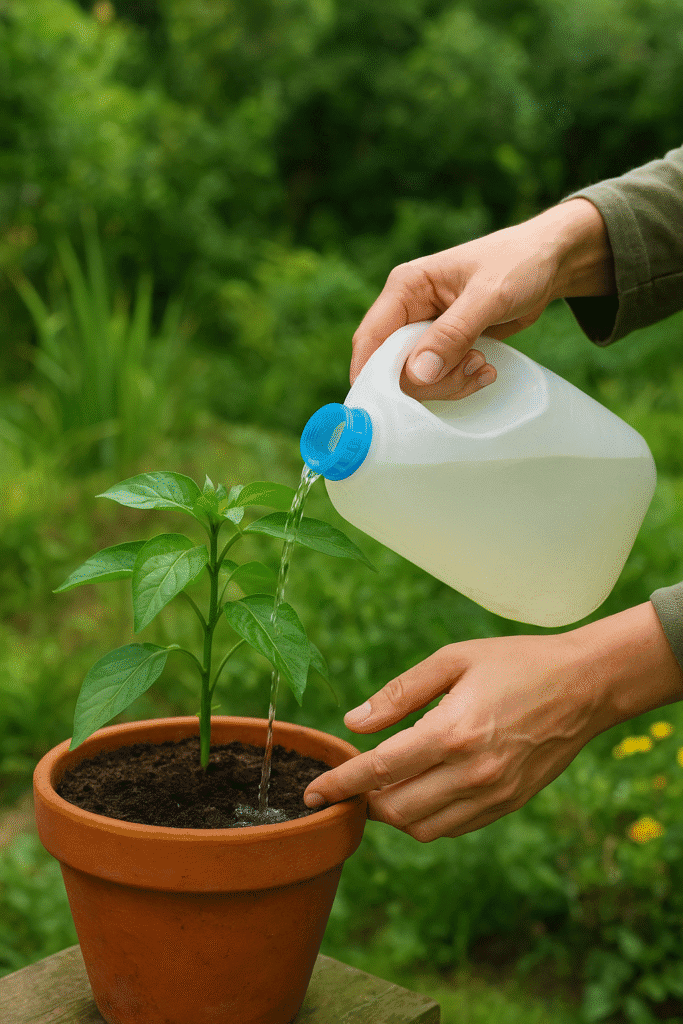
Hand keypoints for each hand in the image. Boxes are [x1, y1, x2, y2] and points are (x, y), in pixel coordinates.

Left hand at [303, 603, 682, 840]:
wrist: (584, 686)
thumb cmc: (514, 663)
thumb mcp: (453, 660)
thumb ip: (399, 693)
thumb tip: (354, 724)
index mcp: (452, 731)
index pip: (380, 771)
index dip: (341, 785)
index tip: (313, 794)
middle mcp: (472, 772)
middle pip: (396, 810)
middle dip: (363, 802)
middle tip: (351, 783)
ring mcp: (493, 793)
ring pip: (423, 828)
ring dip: (394, 814)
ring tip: (384, 786)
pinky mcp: (509, 803)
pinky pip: (453, 827)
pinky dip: (427, 818)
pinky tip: (421, 790)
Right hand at [351, 198, 615, 401]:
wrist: (550, 262)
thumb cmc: (519, 264)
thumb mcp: (489, 296)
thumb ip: (452, 334)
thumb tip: (418, 374)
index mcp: (406, 287)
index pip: (371, 338)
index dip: (372, 375)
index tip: (388, 406)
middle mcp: (408, 310)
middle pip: (393, 366)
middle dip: (428, 381)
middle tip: (468, 371)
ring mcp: (426, 330)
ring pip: (416, 378)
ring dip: (449, 383)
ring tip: (482, 366)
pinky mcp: (445, 346)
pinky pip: (439, 378)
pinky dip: (460, 382)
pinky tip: (486, 370)